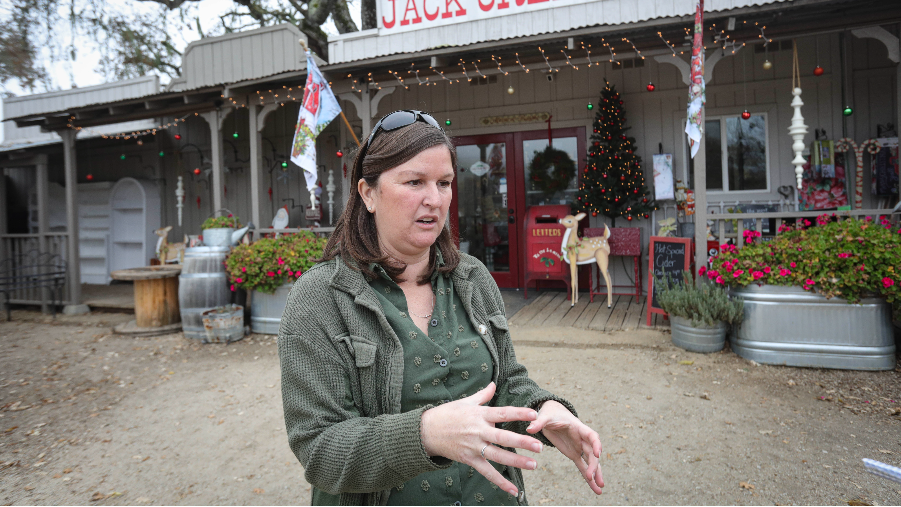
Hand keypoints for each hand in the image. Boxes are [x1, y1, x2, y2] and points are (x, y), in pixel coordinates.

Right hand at [420, 382, 542, 496]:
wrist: (426, 431)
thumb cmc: (446, 414)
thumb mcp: (465, 402)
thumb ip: (483, 395)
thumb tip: (494, 384)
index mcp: (479, 414)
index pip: (502, 413)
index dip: (518, 413)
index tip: (534, 414)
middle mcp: (478, 431)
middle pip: (503, 437)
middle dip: (522, 442)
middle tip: (539, 446)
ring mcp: (474, 447)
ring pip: (498, 456)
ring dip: (516, 461)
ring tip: (534, 464)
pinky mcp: (469, 459)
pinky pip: (487, 472)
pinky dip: (500, 482)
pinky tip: (513, 490)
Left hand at [526, 400, 603, 494]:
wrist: (553, 414)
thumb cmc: (551, 414)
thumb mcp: (545, 416)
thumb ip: (539, 422)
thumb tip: (529, 428)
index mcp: (578, 428)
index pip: (592, 435)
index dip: (596, 444)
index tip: (598, 453)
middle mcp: (582, 439)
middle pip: (592, 452)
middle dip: (594, 464)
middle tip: (591, 476)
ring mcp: (579, 447)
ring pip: (590, 462)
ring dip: (596, 474)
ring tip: (600, 488)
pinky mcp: (574, 454)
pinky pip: (582, 466)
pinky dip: (588, 478)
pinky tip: (595, 488)